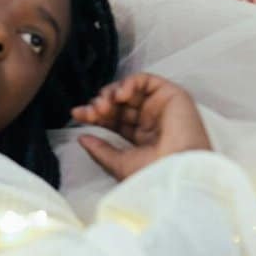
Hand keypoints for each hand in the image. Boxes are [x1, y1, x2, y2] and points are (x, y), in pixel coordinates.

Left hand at [71, 73, 210, 180]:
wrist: (179, 173)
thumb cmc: (154, 175)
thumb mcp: (119, 164)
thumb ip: (100, 149)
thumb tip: (81, 137)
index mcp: (142, 138)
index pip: (113, 119)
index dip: (94, 114)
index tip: (77, 114)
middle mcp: (152, 122)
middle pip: (118, 103)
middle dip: (99, 103)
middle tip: (91, 112)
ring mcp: (162, 108)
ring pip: (129, 89)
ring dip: (110, 93)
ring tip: (104, 105)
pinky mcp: (172, 96)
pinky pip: (146, 80)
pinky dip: (129, 82)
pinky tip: (120, 95)